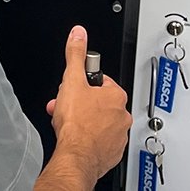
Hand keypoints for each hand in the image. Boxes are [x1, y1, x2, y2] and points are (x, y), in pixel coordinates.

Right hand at [43, 26, 132, 185]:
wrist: (76, 156)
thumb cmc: (77, 124)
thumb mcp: (72, 80)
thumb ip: (76, 54)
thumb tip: (78, 34)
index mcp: (116, 95)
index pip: (100, 81)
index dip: (82, 84)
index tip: (73, 90)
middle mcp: (122, 115)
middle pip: (99, 103)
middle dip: (81, 104)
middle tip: (68, 108)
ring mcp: (119, 135)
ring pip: (100, 122)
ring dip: (85, 121)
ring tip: (70, 124)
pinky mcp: (113, 152)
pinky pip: (101, 141)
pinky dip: (90, 139)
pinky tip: (77, 138)